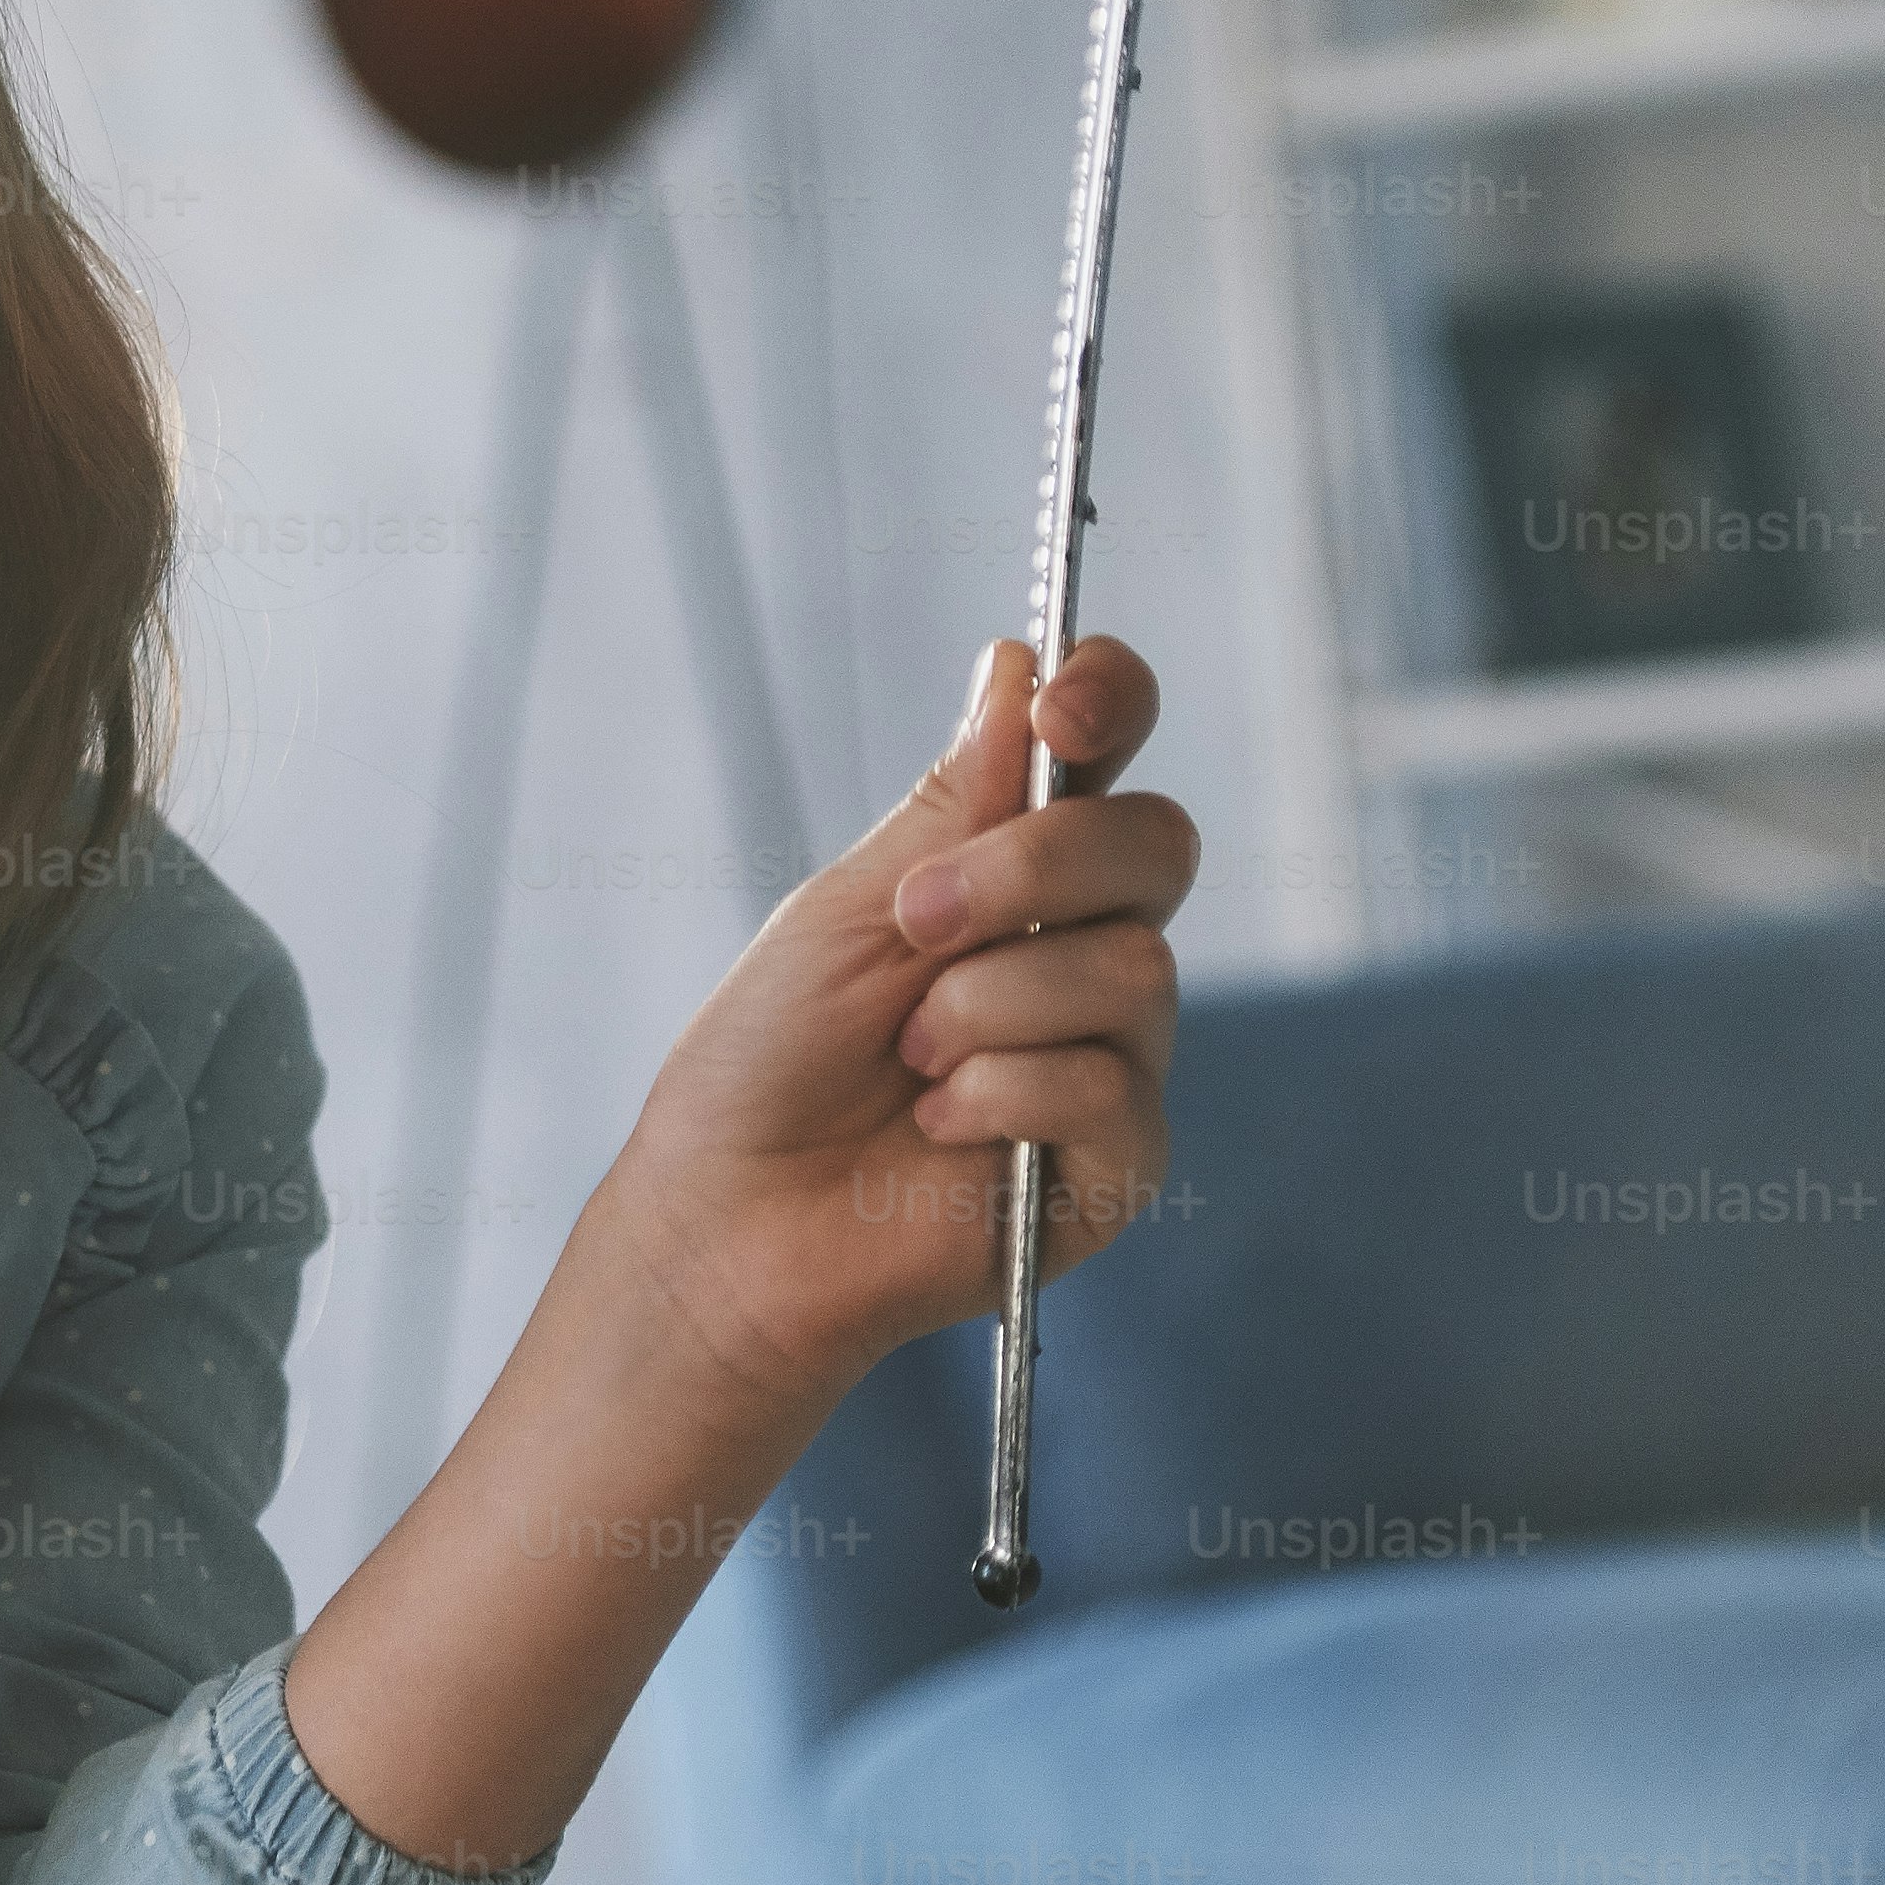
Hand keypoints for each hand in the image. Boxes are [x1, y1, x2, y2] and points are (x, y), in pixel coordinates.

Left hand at [605, 633, 1196, 1426]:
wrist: (728, 1222)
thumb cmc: (768, 1065)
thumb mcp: (847, 909)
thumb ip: (951, 805)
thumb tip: (1019, 662)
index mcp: (1018, 872)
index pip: (1108, 753)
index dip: (1111, 701)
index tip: (1062, 707)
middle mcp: (1084, 951)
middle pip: (1155, 846)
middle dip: (1033, 868)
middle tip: (914, 919)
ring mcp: (1113, 1057)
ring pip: (1134, 970)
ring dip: (988, 1003)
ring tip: (905, 1055)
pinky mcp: (1118, 1162)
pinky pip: (1106, 1087)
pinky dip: (997, 1095)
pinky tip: (935, 1127)